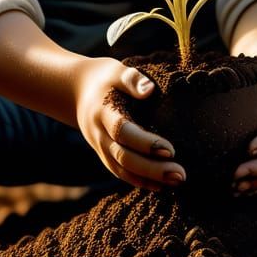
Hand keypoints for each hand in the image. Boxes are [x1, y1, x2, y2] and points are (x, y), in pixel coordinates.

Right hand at [73, 56, 185, 189]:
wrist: (76, 91)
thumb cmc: (104, 79)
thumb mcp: (116, 71)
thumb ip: (132, 79)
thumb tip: (149, 89)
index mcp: (103, 112)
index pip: (123, 132)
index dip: (145, 143)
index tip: (171, 150)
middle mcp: (99, 134)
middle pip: (123, 157)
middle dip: (152, 169)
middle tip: (180, 175)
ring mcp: (100, 147)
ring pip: (122, 169)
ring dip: (149, 178)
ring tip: (177, 181)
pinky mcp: (104, 154)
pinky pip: (120, 172)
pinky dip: (139, 181)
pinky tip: (160, 186)